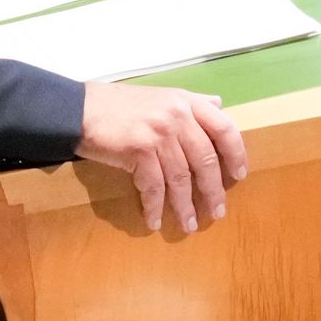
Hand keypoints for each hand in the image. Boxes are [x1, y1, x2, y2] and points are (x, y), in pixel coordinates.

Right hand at [74, 82, 248, 234]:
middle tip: (217, 212)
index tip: (240, 176)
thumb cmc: (120, 105)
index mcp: (187, 102)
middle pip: (206, 159)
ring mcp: (159, 133)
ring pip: (181, 177)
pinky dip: (155, 206)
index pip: (225, 128)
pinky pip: (153, 186)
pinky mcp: (139, 150)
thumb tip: (219, 105)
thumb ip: (191, 103)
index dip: (236, 154)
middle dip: (214, 190)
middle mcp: (178, 116)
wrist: (80, 109)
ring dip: (185, 205)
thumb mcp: (162, 95)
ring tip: (189, 225)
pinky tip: (154, 220)